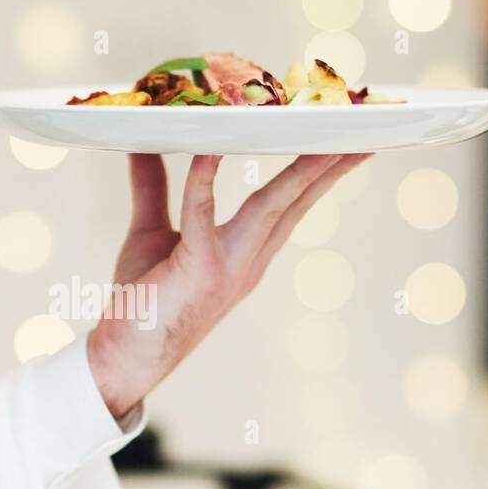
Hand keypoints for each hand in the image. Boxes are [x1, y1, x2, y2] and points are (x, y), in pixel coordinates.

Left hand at [87, 152, 371, 418]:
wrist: (124, 359)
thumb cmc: (141, 302)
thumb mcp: (149, 234)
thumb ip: (152, 186)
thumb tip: (144, 140)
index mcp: (246, 255)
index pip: (292, 207)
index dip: (320, 174)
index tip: (347, 143)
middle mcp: (248, 262)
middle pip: (299, 204)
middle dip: (333, 166)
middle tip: (363, 129)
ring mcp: (228, 268)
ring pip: (273, 208)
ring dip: (300, 171)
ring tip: (324, 138)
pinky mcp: (198, 270)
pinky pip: (202, 215)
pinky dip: (204, 179)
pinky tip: (210, 149)